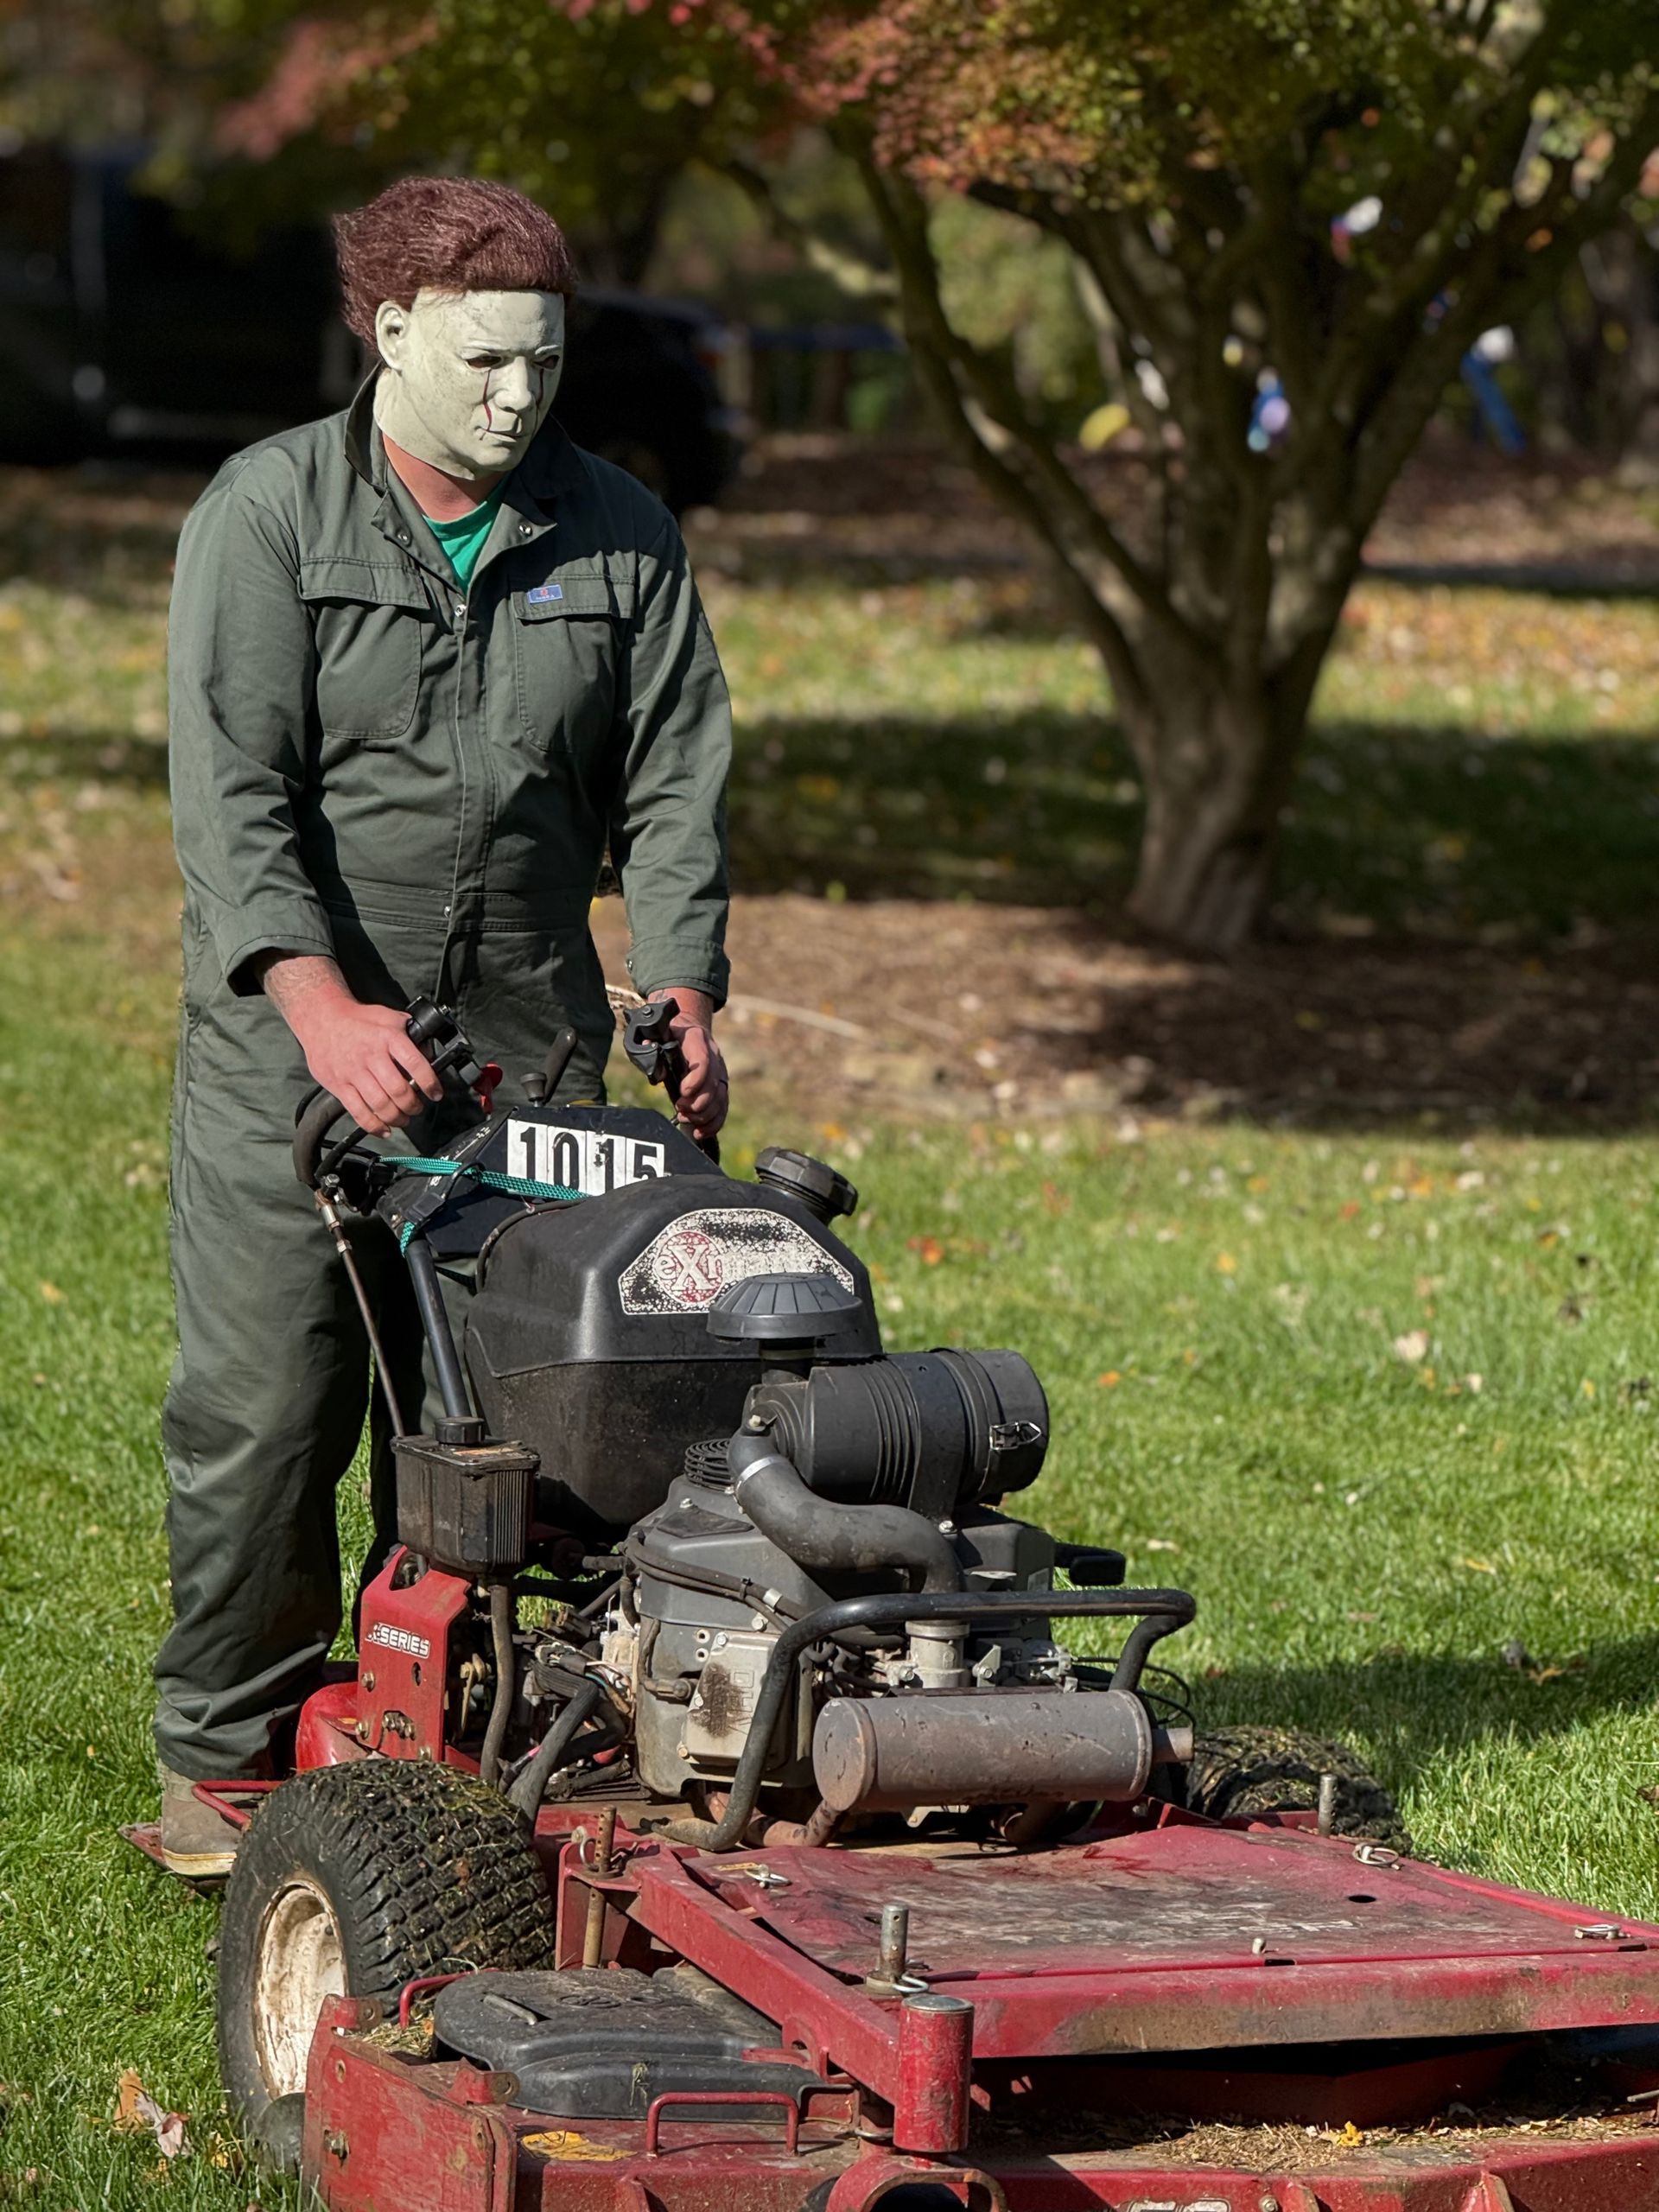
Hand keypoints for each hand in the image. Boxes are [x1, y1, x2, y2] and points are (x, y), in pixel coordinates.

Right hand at [262, 956, 444, 1135]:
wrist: (322, 1019)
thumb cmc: (357, 1020)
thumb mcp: (389, 1017)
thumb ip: (410, 1034)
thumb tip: (429, 1052)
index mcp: (388, 1038)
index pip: (415, 1064)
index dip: (430, 1082)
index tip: (435, 1093)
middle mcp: (371, 1056)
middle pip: (398, 1090)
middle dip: (413, 1105)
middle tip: (417, 1108)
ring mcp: (353, 1072)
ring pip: (380, 1104)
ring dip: (397, 1117)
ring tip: (403, 1118)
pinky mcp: (339, 1085)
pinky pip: (358, 1111)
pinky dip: (373, 1125)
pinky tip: (383, 1128)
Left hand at [652, 987, 728, 1139]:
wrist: (685, 1028)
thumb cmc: (666, 1034)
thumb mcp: (655, 1035)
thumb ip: (651, 1050)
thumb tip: (655, 1070)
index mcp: (696, 1039)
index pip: (704, 1061)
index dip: (696, 1080)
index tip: (683, 1093)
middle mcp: (714, 1055)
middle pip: (713, 1085)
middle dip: (697, 1103)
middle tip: (680, 1109)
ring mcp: (720, 1071)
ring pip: (720, 1099)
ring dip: (703, 1115)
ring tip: (685, 1119)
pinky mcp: (721, 1086)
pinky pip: (723, 1107)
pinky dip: (713, 1123)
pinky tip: (699, 1132)